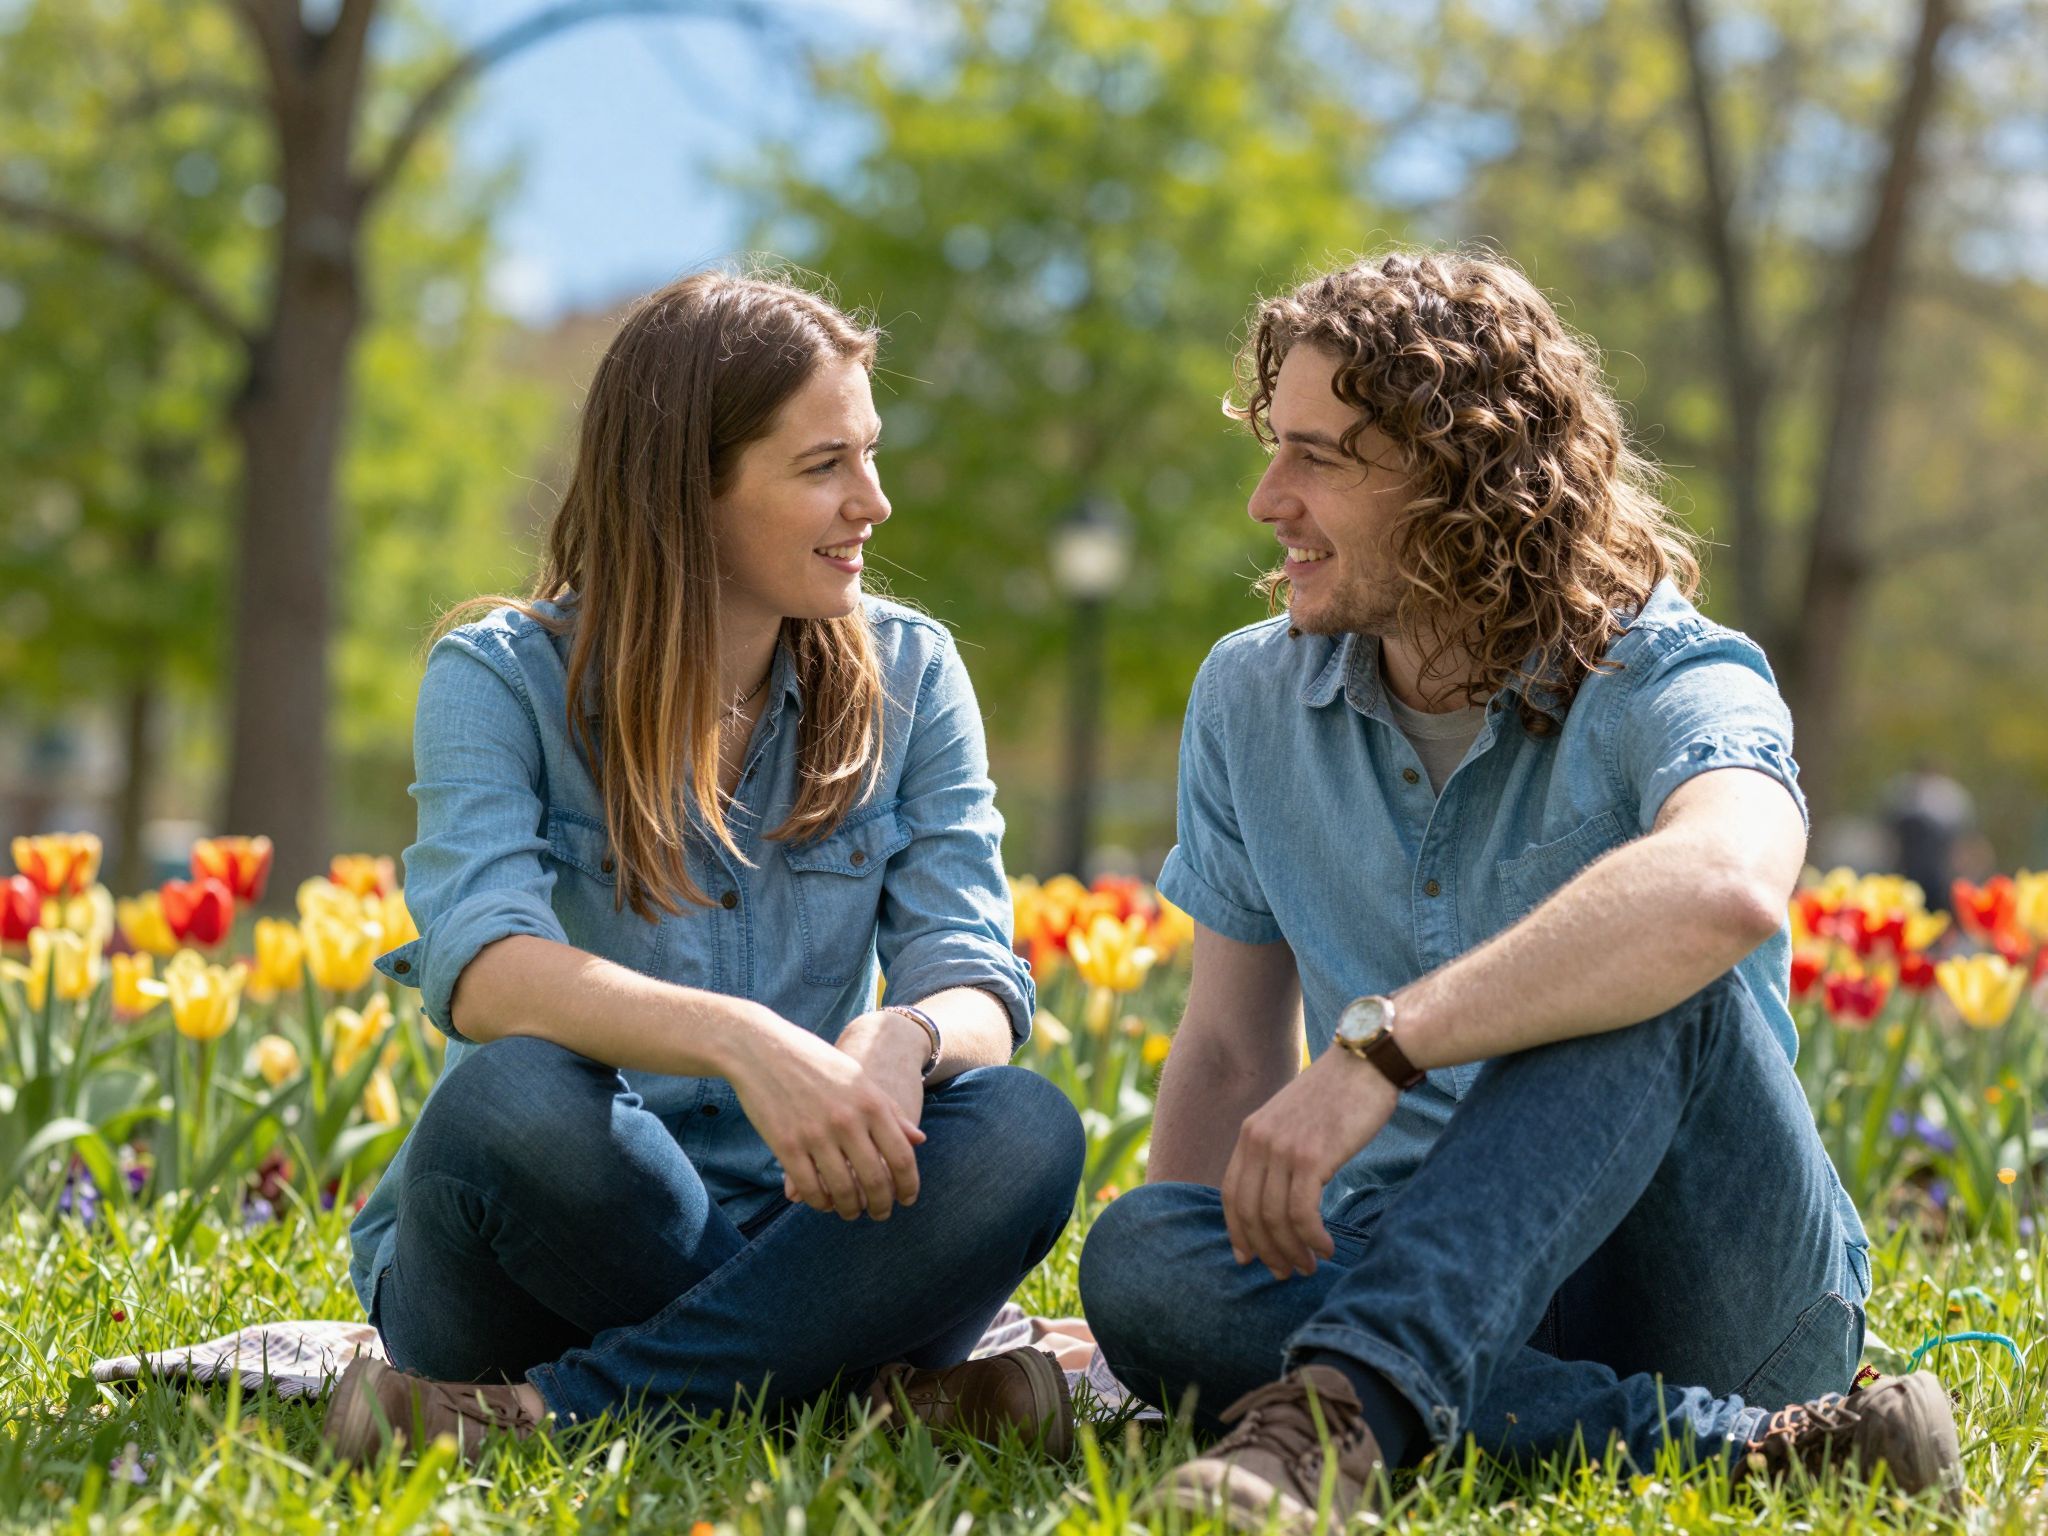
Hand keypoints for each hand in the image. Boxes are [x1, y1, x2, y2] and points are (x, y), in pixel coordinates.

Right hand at [722, 1008, 924, 1221]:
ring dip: (850, 1209)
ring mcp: (815, 1134)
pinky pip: (810, 1188)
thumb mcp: (860, 1079)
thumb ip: (890, 1112)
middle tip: (880, 1214)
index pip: (902, 1157)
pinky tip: (824, 1202)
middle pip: (876, 1181)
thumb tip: (920, 1140)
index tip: (908, 1199)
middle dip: (882, 1206)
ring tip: (852, 1212)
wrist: (763, 1049)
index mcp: (871, 1103)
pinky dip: (820, 1202)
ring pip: (843, 1191)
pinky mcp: (785, 1145)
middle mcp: (847, 1121)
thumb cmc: (817, 1063)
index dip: (908, 1186)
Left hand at [1222, 1048, 1399, 1279]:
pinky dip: (1312, 1238)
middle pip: (1249, 1213)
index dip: (1237, 1231)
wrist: (1366, 1061)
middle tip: (1285, 1273)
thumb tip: (1279, 1192)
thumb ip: (1280, 1150)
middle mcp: (1258, 1141)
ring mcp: (1282, 1149)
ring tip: (1310, 1266)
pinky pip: (1301, 1213)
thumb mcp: (1294, 1119)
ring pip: (1275, 1218)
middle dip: (1265, 1250)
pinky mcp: (1311, 1157)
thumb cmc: (1339, 1094)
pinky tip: (1326, 1248)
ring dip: (1292, 1251)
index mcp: (1251, 1132)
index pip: (1230, 1194)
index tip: (1247, 1257)